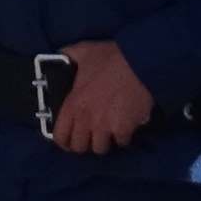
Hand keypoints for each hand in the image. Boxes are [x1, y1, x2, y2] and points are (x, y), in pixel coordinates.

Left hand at [47, 35, 153, 155]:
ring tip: (108, 133)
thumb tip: (60, 54)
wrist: (140, 63)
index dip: (64, 141)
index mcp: (73, 104)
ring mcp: (105, 126)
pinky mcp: (124, 129)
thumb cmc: (111, 57)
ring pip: (100, 149)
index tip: (70, 140)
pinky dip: (124, 137)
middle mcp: (86, 119)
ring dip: (104, 141)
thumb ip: (69, 54)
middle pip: (80, 147)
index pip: (60, 136)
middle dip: (85, 143)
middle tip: (91, 135)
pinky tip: (125, 127)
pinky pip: (121, 142)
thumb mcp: (85, 51)